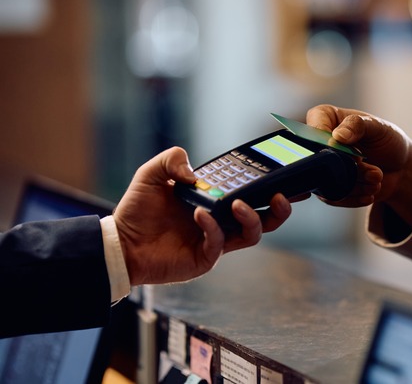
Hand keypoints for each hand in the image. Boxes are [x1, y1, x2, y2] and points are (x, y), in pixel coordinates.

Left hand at [113, 147, 291, 285]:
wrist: (119, 243)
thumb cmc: (137, 211)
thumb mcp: (151, 174)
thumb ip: (171, 160)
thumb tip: (195, 174)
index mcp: (216, 201)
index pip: (251, 193)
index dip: (270, 185)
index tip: (285, 173)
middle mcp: (222, 221)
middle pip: (266, 218)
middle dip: (281, 208)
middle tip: (282, 195)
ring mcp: (216, 241)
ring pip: (253, 234)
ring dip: (253, 217)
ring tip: (239, 205)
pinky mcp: (205, 258)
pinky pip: (220, 243)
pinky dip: (213, 227)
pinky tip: (200, 215)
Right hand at [306, 105, 411, 225]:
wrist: (400, 167)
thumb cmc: (387, 140)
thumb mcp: (378, 127)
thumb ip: (358, 125)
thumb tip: (338, 136)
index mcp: (324, 118)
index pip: (312, 129)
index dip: (329, 143)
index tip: (354, 151)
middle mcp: (318, 143)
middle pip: (319, 161)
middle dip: (350, 169)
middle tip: (374, 171)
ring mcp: (323, 167)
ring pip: (326, 182)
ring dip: (355, 185)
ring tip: (377, 178)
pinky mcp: (329, 187)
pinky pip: (332, 198)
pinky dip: (354, 197)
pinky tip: (370, 191)